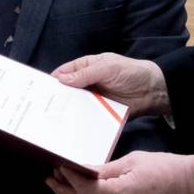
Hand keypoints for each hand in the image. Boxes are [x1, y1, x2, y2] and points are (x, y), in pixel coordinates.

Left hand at [47, 151, 193, 193]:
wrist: (191, 185)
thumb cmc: (166, 168)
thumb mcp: (133, 161)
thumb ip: (107, 170)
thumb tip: (85, 170)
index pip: (88, 189)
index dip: (72, 179)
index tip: (62, 167)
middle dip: (66, 191)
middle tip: (52, 178)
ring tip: (60, 191)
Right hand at [52, 54, 169, 116]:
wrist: (153, 91)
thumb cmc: (131, 72)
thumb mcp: (107, 68)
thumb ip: (86, 73)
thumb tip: (62, 79)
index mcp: (87, 67)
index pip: (64, 73)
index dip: (53, 80)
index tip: (40, 90)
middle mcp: (87, 83)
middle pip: (68, 91)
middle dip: (58, 98)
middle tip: (44, 108)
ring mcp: (94, 98)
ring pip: (76, 105)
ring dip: (68, 111)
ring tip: (54, 120)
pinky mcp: (101, 112)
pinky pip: (87, 116)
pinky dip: (81, 120)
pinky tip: (73, 127)